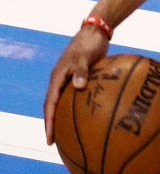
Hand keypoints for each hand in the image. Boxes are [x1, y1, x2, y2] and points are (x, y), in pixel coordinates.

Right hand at [43, 25, 110, 144]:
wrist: (96, 31)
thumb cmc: (90, 43)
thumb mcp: (85, 56)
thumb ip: (81, 70)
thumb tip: (78, 87)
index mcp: (57, 77)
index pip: (50, 105)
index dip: (49, 122)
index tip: (50, 139)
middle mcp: (60, 80)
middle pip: (53, 107)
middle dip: (52, 124)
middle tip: (54, 142)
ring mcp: (69, 79)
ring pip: (63, 102)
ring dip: (63, 117)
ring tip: (68, 134)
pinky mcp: (80, 77)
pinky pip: (76, 96)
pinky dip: (78, 107)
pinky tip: (90, 116)